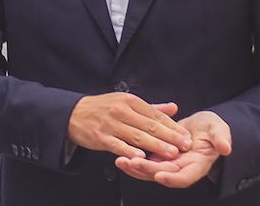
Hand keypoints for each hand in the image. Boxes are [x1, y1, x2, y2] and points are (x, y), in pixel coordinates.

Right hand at [67, 93, 190, 161]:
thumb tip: (174, 108)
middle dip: (169, 136)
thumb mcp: (126, 102)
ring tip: (170, 153)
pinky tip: (140, 158)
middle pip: (149, 125)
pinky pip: (117, 145)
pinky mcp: (100, 136)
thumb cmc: (103, 109)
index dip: (173, 126)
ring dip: (155, 145)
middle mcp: (121, 110)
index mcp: (130, 101)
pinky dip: (129, 151)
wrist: (73, 113)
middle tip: (185, 145)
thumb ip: (151, 107)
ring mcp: (110, 124)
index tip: (187, 136)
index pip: (156, 114)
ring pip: (136, 136)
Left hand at [115, 110, 231, 186]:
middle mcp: (182, 168)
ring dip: (135, 167)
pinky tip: (119, 154)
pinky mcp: (159, 157)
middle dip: (147, 170)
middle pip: (163, 174)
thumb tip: (226, 148)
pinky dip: (133, 158)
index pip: (185, 177)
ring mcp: (169, 164)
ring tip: (120, 160)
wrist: (202, 127)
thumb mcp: (219, 130)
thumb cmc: (212, 129)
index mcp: (198, 164)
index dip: (173, 178)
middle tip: (131, 163)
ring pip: (151, 170)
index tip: (160, 175)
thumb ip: (221, 138)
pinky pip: (145, 161)